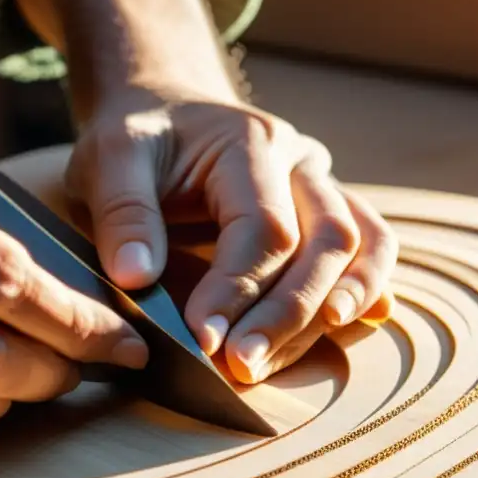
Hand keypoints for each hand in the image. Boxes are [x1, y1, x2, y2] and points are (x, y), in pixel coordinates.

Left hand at [67, 87, 396, 383]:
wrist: (164, 111)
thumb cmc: (137, 138)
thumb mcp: (109, 158)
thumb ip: (123, 212)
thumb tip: (138, 277)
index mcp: (249, 142)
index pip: (264, 227)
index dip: (237, 289)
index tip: (202, 338)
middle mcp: (299, 161)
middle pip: (326, 241)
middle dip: (287, 313)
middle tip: (242, 366)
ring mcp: (319, 184)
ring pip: (358, 246)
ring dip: (327, 311)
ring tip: (278, 360)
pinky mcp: (325, 209)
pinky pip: (369, 245)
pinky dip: (367, 287)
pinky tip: (351, 326)